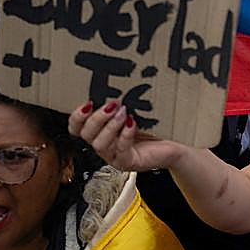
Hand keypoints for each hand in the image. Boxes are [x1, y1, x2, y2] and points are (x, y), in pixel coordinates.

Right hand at [69, 100, 184, 170]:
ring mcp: (114, 157)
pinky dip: (125, 135)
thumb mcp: (131, 112)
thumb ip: (118, 104)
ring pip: (100, 144)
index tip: (87, 103)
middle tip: (111, 105)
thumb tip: (111, 87)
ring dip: (110, 126)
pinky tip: (131, 124)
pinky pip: (121, 150)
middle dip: (96, 118)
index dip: (76, 117)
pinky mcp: (128, 162)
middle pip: (86, 135)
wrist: (173, 144)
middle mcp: (104, 146)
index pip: (75, 128)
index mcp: (99, 133)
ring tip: (123, 113)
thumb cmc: (152, 127)